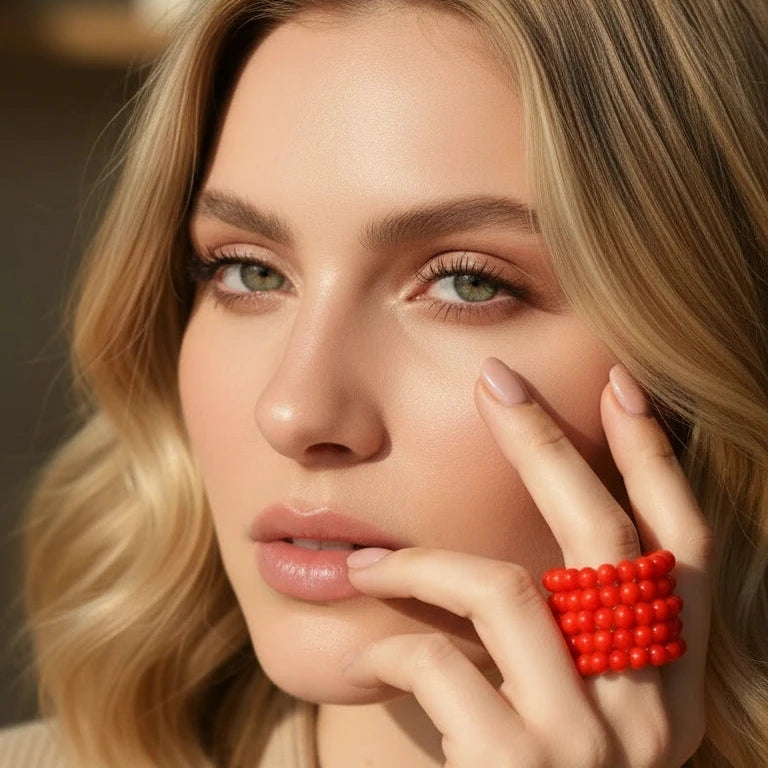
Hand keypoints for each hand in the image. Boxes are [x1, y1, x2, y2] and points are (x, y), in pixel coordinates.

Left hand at [343, 359, 712, 767]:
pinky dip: (390, 639)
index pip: (684, 546)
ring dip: (419, 562)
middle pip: (604, 536)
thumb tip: (514, 534)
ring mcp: (593, 743)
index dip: (656, 461)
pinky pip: (441, 659)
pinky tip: (363, 648)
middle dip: (548, 444)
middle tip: (496, 381)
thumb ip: (559, 635)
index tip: (622, 384)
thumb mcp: (567, 708)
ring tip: (361, 563)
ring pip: (506, 588)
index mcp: (669, 685)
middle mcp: (650, 710)